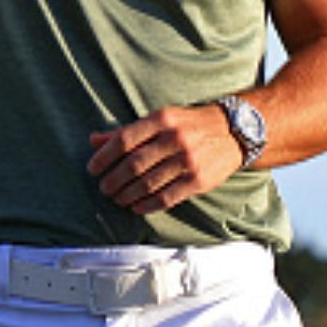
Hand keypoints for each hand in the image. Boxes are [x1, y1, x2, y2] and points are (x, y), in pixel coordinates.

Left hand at [86, 105, 242, 215]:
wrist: (234, 132)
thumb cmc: (187, 125)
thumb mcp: (158, 119)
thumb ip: (126, 131)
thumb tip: (93, 141)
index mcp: (161, 120)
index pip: (123, 141)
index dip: (104, 158)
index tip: (92, 169)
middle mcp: (174, 139)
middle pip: (133, 165)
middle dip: (113, 181)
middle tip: (104, 188)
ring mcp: (188, 161)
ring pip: (148, 184)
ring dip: (126, 195)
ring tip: (117, 199)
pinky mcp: (199, 181)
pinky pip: (166, 198)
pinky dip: (147, 205)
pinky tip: (136, 207)